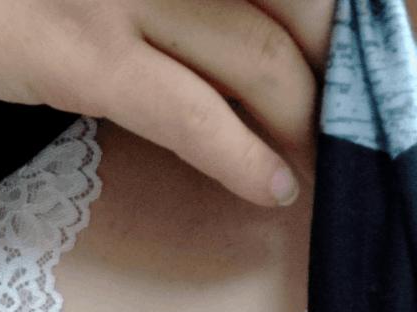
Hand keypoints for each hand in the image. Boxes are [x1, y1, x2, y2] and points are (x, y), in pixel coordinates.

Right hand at [0, 0, 334, 206]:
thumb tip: (235, 35)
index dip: (325, 32)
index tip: (329, 73)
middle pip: (295, 13)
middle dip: (322, 80)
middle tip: (326, 126)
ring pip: (258, 61)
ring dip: (299, 122)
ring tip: (305, 163)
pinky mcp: (87, 58)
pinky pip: (191, 116)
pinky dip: (244, 159)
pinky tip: (272, 188)